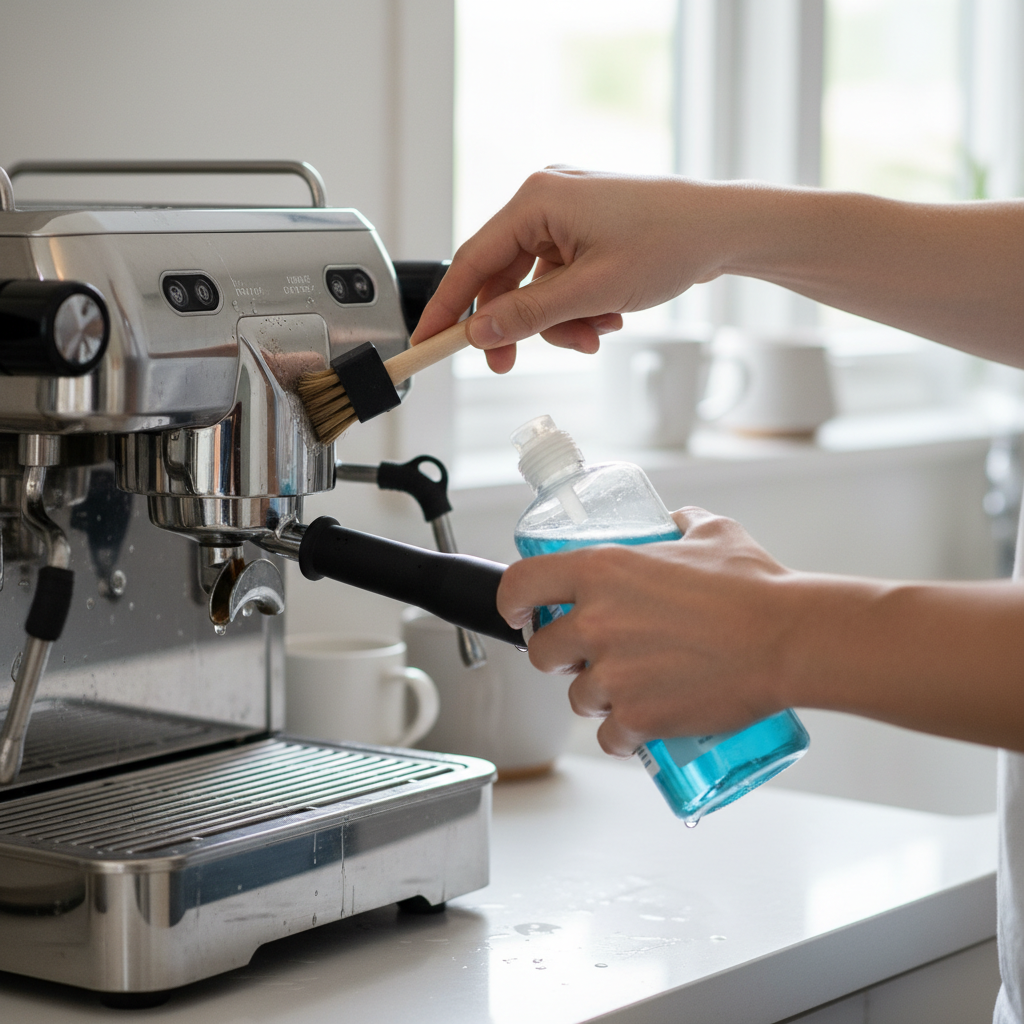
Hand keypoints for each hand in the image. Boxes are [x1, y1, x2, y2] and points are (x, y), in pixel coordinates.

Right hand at [411, 168, 734, 371]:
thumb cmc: (669, 243)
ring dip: (557, 321)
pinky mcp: (584, 232)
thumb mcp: (592, 291)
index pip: (472, 260)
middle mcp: (544, 201)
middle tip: (508, 365)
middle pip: (502, 277)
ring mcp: (565, 216)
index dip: (447, 307)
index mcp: (537, 200)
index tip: (426, 343)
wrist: (725, 228)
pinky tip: (607, 317)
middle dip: (518, 325)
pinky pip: (560, 280)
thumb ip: (530, 315)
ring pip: (534, 287)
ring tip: (595, 335)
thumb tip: (479, 332)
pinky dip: (576, 308)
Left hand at [497, 508, 800, 756]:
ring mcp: (614, 675)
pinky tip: (644, 725)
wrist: (789, 640)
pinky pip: (609, 737)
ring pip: (577, 698)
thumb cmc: (755, 587)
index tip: (519, 613)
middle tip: (593, 654)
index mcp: (602, 570)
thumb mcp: (711, 533)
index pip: (520, 584)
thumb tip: (673, 521)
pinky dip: (623, 736)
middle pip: (541, 652)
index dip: (512, 603)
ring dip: (597, 697)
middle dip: (561, 657)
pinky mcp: (637, 718)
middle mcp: (596, 622)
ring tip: (635, 686)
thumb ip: (681, 523)